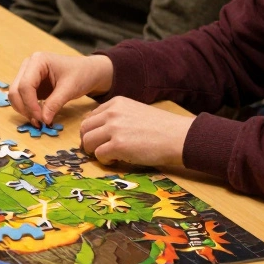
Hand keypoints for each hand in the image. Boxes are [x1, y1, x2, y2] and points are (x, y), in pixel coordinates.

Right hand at [8, 52, 114, 125]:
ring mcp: (27, 75)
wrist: (88, 71)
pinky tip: (39, 116)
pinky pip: (22, 99)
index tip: (41, 119)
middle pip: (16, 91)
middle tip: (40, 123)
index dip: (30, 104)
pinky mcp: (30, 85)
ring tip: (40, 121)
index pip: (25, 85)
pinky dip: (27, 110)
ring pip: (15, 96)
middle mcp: (28, 66)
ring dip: (24, 111)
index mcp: (37, 61)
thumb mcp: (70, 88)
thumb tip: (43, 120)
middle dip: (25, 109)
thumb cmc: (81, 74)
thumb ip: (55, 103)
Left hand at [79, 97, 194, 167]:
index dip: (93, 131)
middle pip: (85, 129)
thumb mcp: (135, 112)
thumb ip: (117, 117)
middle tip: (98, 150)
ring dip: (95, 151)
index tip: (100, 139)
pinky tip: (116, 160)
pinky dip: (105, 160)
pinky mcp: (118, 146)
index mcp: (116, 103)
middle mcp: (112, 113)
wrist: (178, 137)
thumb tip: (99, 131)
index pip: (91, 117)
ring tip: (108, 155)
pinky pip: (99, 155)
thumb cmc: (161, 128)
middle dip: (88, 141)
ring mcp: (114, 129)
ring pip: (88, 142)